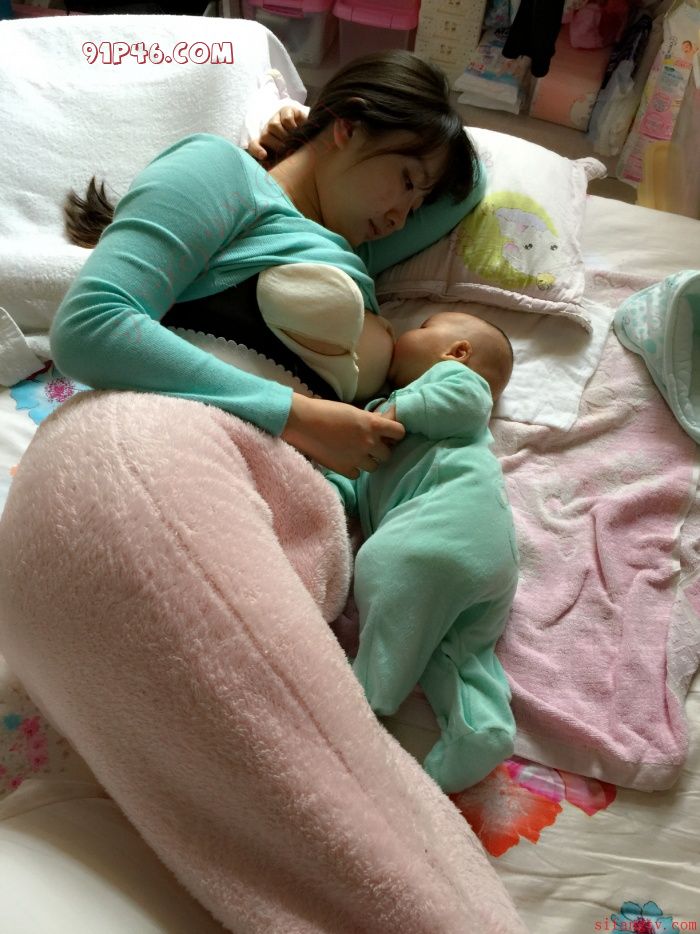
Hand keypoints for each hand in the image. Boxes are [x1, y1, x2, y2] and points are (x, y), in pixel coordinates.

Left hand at [246, 105, 307, 162]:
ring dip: (284, 135)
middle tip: (288, 150)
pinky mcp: (286, 111)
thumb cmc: (297, 147)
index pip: (254, 145)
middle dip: (277, 145)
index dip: (256, 150)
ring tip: (294, 140)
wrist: (311, 132)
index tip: (264, 155)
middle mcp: (268, 130)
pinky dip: (292, 126)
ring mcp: (276, 118)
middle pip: (265, 136)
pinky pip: (286, 119)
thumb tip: (272, 169)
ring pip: (273, 126)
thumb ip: (279, 162)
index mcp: (266, 142)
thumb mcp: (287, 157)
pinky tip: (298, 130)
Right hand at [282, 394, 404, 478]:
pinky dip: (353, 469)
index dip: (395, 434)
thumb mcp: (353, 411)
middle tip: (369, 445)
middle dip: (379, 450)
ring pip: (374, 466)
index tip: (388, 435)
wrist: (302, 422)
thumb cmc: (325, 411)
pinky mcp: (344, 468)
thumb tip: (381, 422)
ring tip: (355, 453)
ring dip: (368, 461)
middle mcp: (368, 442)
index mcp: (372, 424)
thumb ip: (369, 420)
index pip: (400, 432)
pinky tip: (344, 460)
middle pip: (387, 454)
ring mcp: (357, 457)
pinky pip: (357, 474)